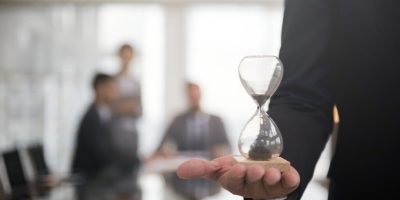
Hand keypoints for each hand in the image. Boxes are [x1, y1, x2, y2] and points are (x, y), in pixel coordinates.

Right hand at [177, 156, 299, 198]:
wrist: (261, 165)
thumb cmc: (237, 169)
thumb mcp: (219, 166)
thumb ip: (201, 168)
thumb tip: (179, 171)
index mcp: (236, 183)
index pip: (234, 182)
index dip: (236, 176)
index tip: (237, 167)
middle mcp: (253, 188)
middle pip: (253, 184)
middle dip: (254, 176)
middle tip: (256, 169)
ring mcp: (270, 187)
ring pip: (271, 185)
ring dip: (272, 179)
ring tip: (272, 172)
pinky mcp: (285, 184)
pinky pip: (290, 184)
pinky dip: (291, 178)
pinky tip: (290, 173)